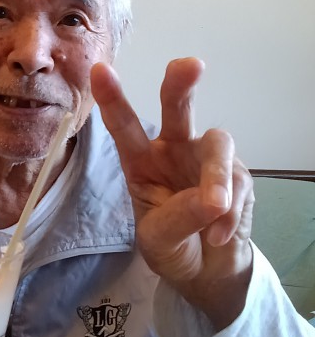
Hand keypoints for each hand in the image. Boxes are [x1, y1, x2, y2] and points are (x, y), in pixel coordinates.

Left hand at [91, 58, 254, 329]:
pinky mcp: (238, 175)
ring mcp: (207, 159)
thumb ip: (178, 218)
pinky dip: (229, 214)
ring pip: (217, 145)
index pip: (124, 126)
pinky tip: (217, 237)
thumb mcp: (159, 239)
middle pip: (178, 109)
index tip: (99, 70)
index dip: (112, 98)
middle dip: (180, 84)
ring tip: (214, 208)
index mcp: (140, 160)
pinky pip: (238, 184)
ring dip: (216, 176)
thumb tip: (212, 201)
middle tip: (190, 65)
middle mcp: (173, 150)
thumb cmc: (172, 245)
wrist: (208, 271)